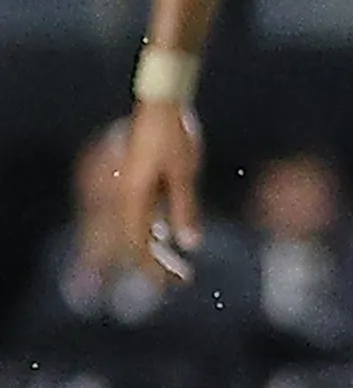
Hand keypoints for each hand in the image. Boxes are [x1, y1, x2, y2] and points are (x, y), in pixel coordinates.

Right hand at [113, 98, 202, 279]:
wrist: (164, 103)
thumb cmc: (175, 135)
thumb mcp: (185, 173)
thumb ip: (186, 208)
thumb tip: (190, 245)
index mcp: (133, 195)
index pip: (138, 242)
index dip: (151, 266)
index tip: (168, 285)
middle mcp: (128, 193)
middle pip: (138, 239)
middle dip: (156, 263)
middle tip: (180, 282)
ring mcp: (134, 186)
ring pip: (141, 226)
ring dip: (158, 248)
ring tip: (178, 267)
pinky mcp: (143, 178)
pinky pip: (147, 212)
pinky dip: (158, 228)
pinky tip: (170, 237)